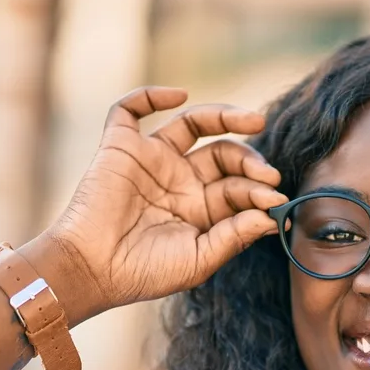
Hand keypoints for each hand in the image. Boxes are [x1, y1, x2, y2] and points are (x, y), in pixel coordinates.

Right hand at [40, 86, 285, 321]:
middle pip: (224, 153)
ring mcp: (154, 161)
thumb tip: (271, 217)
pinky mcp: (122, 147)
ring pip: (194, 124)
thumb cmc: (145, 273)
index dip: (259, 191)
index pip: (238, 187)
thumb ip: (234, 236)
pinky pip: (131, 110)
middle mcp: (181, 180)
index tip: (275, 200)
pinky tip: (179, 96)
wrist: (93, 271)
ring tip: (253, 122)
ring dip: (225, 117)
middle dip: (250, 160)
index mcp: (202, 208)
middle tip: (268, 173)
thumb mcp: (200, 260)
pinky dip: (151, 96)